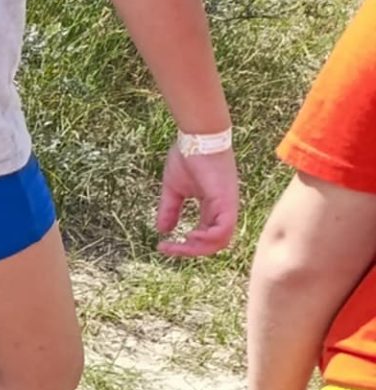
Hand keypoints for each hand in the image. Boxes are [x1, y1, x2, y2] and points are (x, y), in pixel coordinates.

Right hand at [155, 143, 239, 257]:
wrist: (198, 138)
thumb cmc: (188, 157)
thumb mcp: (173, 189)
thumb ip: (170, 210)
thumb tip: (162, 230)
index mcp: (213, 207)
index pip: (203, 236)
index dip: (183, 246)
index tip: (161, 245)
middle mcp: (223, 210)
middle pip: (213, 244)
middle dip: (190, 251)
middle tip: (167, 249)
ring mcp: (227, 207)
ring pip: (221, 241)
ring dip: (199, 248)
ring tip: (180, 245)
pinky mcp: (227, 202)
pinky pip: (223, 230)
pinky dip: (208, 238)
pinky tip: (190, 235)